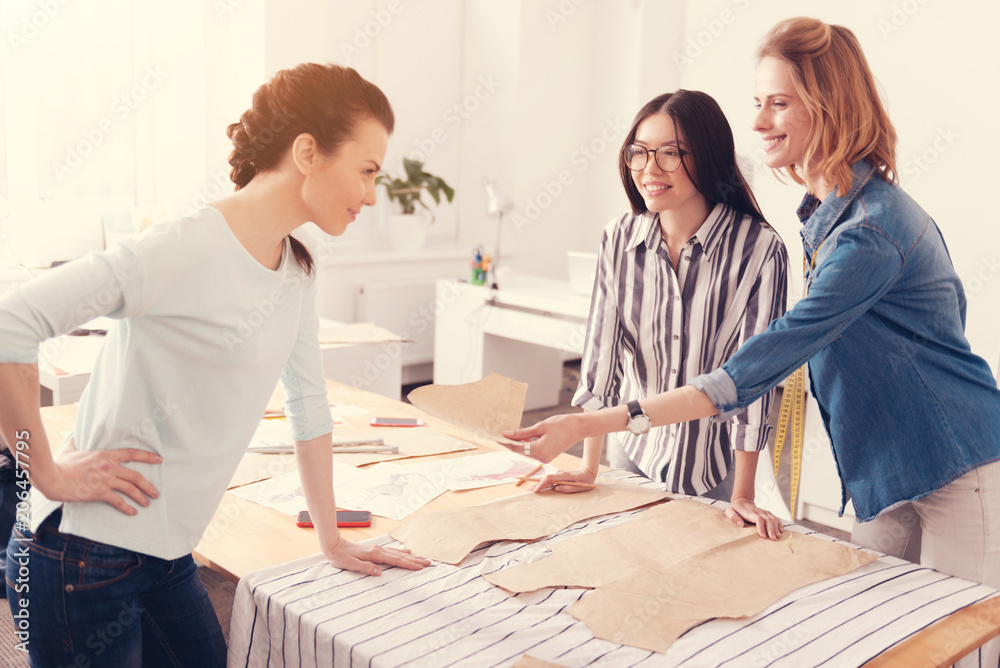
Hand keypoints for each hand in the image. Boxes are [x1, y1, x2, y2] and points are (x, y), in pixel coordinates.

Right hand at [40, 437, 161, 515]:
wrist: (53, 478)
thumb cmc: (61, 464)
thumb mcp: (71, 448)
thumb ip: (76, 441)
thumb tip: (74, 434)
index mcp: (106, 455)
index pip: (132, 454)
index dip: (148, 457)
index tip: (160, 459)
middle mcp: (110, 467)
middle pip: (136, 476)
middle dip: (148, 485)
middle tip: (156, 492)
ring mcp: (106, 480)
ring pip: (131, 488)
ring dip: (142, 497)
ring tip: (148, 503)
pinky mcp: (100, 492)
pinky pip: (118, 501)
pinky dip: (127, 508)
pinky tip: (133, 512)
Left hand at [323, 535, 431, 576]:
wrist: (334, 545)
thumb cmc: (341, 557)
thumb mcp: (350, 564)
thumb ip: (365, 568)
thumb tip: (379, 572)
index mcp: (375, 554)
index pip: (396, 561)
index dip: (409, 564)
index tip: (420, 567)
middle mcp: (379, 550)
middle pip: (401, 556)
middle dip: (416, 560)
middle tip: (429, 562)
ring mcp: (378, 549)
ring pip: (398, 553)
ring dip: (411, 556)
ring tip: (422, 558)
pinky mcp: (375, 549)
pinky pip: (392, 551)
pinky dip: (402, 552)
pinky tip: (406, 552)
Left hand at [501, 413, 585, 463]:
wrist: (578, 428)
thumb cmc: (561, 424)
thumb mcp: (540, 426)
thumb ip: (523, 432)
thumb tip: (507, 434)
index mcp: (540, 450)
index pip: (517, 447)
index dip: (505, 442)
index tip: (495, 436)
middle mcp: (542, 458)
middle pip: (520, 450)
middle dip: (510, 442)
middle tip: (499, 433)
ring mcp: (545, 458)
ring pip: (526, 451)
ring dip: (518, 442)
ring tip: (509, 431)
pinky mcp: (548, 456)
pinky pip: (533, 450)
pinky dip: (526, 443)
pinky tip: (521, 435)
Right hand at [532, 468, 596, 493]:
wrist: (588, 472)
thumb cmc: (585, 481)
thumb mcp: (580, 487)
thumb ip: (568, 488)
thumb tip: (556, 489)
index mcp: (564, 475)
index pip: (549, 478)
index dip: (541, 484)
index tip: (536, 490)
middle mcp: (559, 474)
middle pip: (545, 479)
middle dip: (536, 485)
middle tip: (528, 492)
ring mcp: (558, 474)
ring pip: (546, 479)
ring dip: (538, 485)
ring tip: (530, 491)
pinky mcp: (558, 477)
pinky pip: (549, 480)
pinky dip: (543, 484)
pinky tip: (538, 489)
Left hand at [725, 497, 783, 540]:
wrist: (742, 501)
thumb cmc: (736, 509)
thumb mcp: (730, 511)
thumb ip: (733, 517)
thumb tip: (741, 524)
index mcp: (750, 512)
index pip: (758, 518)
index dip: (761, 527)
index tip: (763, 536)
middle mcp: (759, 511)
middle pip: (768, 519)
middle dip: (771, 529)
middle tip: (773, 539)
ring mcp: (764, 512)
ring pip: (773, 519)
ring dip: (776, 528)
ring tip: (777, 536)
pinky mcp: (768, 513)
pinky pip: (776, 518)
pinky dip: (779, 524)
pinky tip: (780, 531)